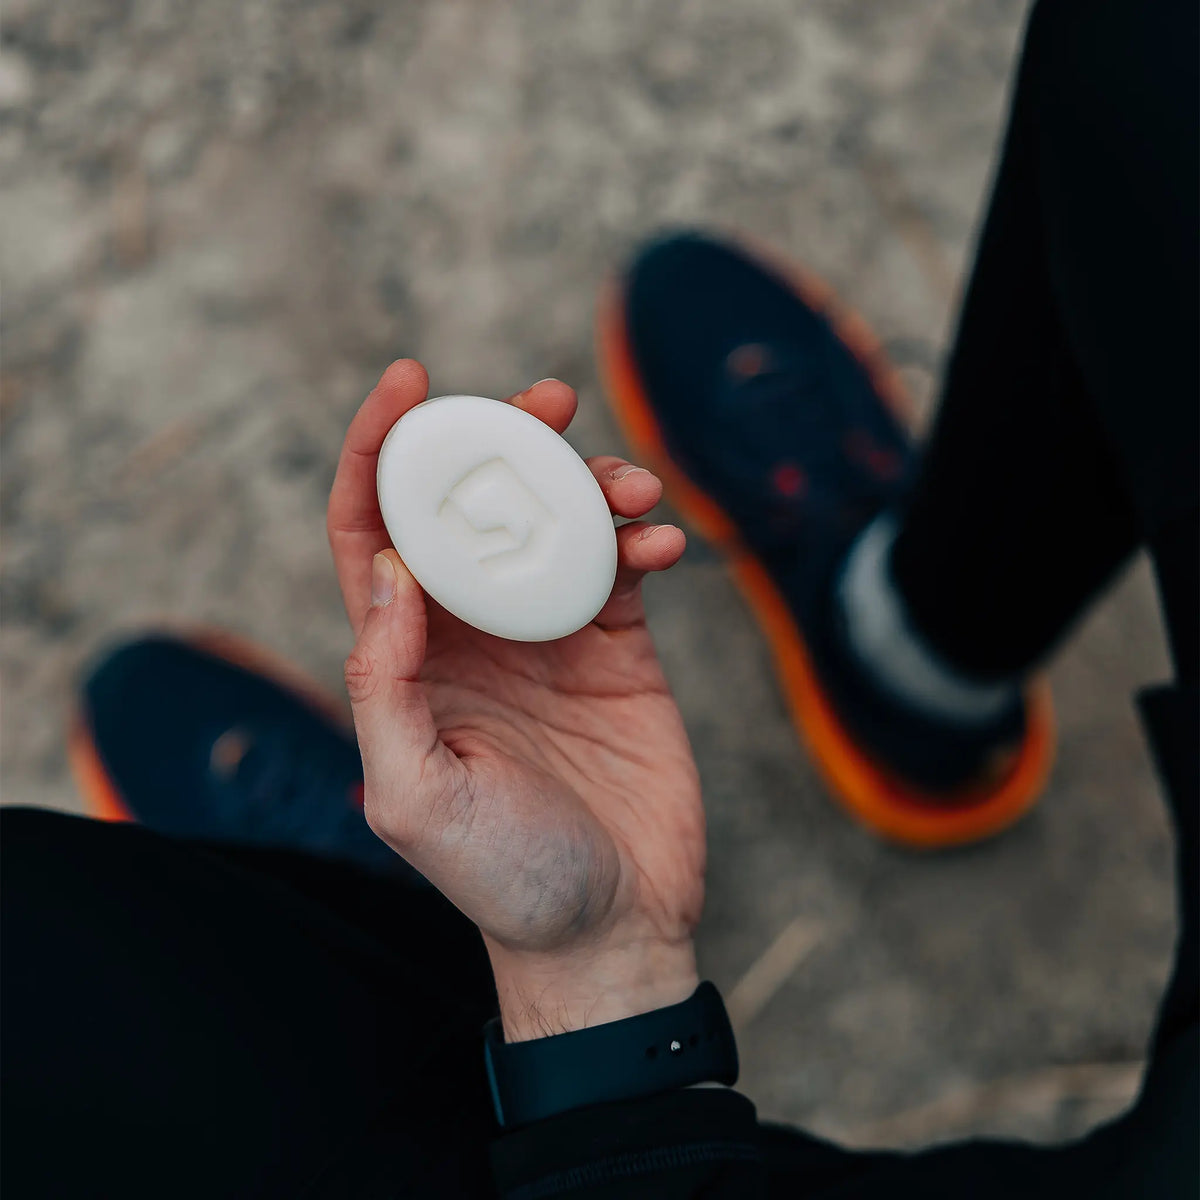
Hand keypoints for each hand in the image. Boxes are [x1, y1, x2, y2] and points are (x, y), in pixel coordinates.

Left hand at [327, 361, 704, 1039]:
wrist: (610, 925)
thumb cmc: (503, 875)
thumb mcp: (414, 795)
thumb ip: (383, 685)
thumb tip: (390, 571)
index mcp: (409, 659)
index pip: (375, 533)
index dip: (378, 452)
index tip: (410, 383)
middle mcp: (472, 634)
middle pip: (472, 507)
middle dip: (499, 441)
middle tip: (545, 403)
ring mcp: (547, 635)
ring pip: (555, 523)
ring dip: (588, 484)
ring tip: (630, 487)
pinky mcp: (617, 649)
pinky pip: (623, 565)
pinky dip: (643, 536)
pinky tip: (663, 540)